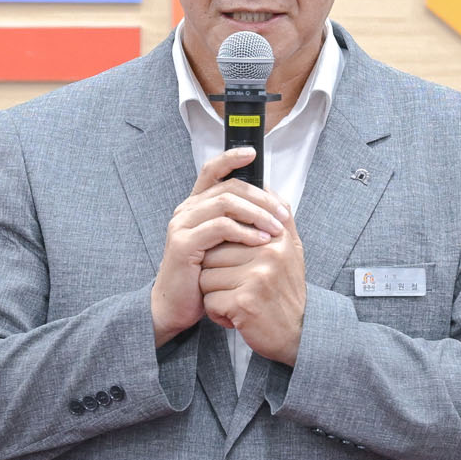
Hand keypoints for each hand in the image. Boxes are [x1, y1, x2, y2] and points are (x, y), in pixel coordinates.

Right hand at [151, 147, 289, 345]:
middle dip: (261, 197)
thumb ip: (239, 223)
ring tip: (277, 228)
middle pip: (228, 187)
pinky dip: (245, 231)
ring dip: (257, 214)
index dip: (231, 157)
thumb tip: (273, 206)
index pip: (211, 170)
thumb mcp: (224, 245)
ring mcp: (182, 225)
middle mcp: (186, 210)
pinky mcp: (183, 243)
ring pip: (225, 203)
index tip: (253, 153)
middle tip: (283, 213)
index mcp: (195, 205)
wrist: (177, 305)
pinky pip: (220, 227)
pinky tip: (260, 241)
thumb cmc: (204, 276)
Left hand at [199, 198, 304, 364]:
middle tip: (237, 287)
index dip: (223, 251)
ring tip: (238, 300)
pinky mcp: (245, 302)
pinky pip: (210, 301)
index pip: (227, 230)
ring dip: (215, 295)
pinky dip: (217, 313)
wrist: (298, 333)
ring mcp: (258, 277)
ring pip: (206, 277)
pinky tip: (236, 316)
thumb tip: (264, 185)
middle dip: (216, 274)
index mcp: (277, 236)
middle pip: (212, 253)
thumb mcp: (291, 249)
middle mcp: (269, 253)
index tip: (233, 265)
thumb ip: (279, 217)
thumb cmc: (287, 291)